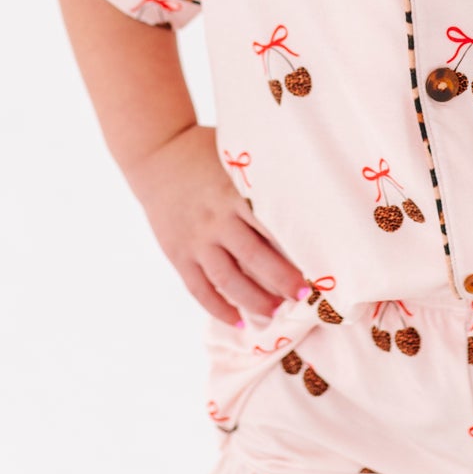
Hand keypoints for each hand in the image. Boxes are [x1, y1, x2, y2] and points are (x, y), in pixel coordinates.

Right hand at [133, 125, 308, 327]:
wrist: (157, 154)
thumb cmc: (205, 153)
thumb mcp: (235, 159)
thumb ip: (261, 181)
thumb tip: (304, 198)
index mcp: (234, 194)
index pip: (270, 227)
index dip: (293, 249)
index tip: (315, 265)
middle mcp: (216, 220)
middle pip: (253, 258)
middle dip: (281, 281)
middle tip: (303, 297)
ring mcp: (195, 240)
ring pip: (227, 279)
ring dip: (253, 300)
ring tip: (276, 313)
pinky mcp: (178, 253)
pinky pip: (199, 288)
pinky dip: (218, 308)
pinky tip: (239, 321)